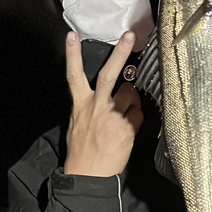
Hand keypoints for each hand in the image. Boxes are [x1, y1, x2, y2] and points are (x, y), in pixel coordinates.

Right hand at [62, 31, 142, 176]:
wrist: (88, 176)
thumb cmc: (81, 152)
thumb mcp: (76, 125)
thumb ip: (89, 108)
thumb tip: (103, 99)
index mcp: (81, 105)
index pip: (74, 75)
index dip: (73, 54)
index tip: (72, 36)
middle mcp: (96, 107)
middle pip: (110, 74)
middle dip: (120, 52)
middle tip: (129, 35)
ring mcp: (113, 117)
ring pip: (131, 94)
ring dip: (133, 99)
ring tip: (126, 111)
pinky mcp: (126, 128)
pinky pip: (138, 115)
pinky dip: (137, 118)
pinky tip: (129, 128)